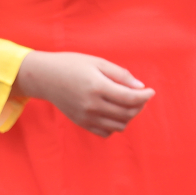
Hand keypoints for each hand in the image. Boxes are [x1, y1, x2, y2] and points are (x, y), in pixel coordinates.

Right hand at [14, 51, 154, 136]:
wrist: (45, 77)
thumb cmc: (72, 65)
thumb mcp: (97, 62)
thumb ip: (120, 75)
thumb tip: (140, 87)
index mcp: (97, 87)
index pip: (131, 98)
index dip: (145, 96)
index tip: (151, 91)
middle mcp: (92, 105)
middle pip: (128, 113)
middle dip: (140, 106)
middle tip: (140, 96)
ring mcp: (87, 116)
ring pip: (119, 126)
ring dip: (129, 116)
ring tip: (128, 104)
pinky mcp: (82, 123)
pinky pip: (106, 132)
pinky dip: (115, 125)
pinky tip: (114, 113)